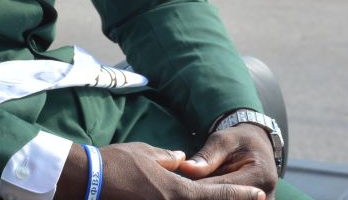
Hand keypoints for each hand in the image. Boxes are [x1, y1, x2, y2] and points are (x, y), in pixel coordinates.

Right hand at [54, 142, 267, 199]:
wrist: (88, 180)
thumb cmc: (117, 162)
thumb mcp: (147, 152)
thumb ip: (169, 158)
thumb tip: (183, 159)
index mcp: (177, 190)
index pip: (217, 194)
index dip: (240, 195)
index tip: (259, 194)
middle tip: (250, 198)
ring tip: (221, 196)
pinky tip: (189, 198)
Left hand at [177, 125, 277, 198]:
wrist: (259, 148)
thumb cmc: (239, 141)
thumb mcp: (223, 141)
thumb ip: (207, 157)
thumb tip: (185, 168)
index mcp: (260, 176)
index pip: (225, 188)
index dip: (200, 187)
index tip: (180, 186)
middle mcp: (266, 196)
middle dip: (205, 195)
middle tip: (183, 190)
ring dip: (209, 196)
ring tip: (191, 191)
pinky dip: (215, 197)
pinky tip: (200, 194)